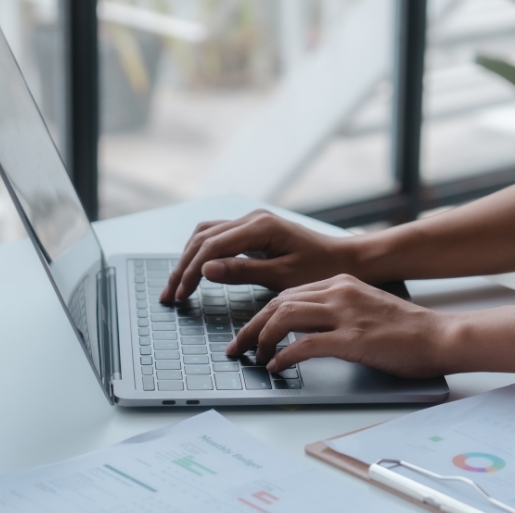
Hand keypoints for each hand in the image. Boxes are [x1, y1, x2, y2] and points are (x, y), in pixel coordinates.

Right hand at [160, 210, 351, 301]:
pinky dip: (202, 253)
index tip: (179, 296)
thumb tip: (205, 269)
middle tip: (169, 296)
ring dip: (188, 259)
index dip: (190, 273)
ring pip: (206, 234)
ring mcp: (253, 222)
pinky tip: (195, 272)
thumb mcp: (283, 276)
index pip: (210, 247)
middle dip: (182, 267)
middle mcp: (253, 218)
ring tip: (177, 286)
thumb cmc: (321, 269)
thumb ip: (242, 272)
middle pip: (202, 238)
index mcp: (260, 227)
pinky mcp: (255, 230)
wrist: (345, 259)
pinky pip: (219, 236)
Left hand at [225, 274, 452, 377]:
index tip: (249, 333)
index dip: (262, 315)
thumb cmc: (406, 329)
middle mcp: (340, 292)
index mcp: (341, 283)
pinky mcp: (353, 338)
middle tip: (237, 347)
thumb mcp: (366, 307)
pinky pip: (305, 345)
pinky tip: (277, 366)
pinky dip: (284, 356)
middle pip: (278, 303)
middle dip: (252, 326)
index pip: (288, 294)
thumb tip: (305, 330)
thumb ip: (337, 310)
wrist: (439, 335)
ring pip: (284, 317)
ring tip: (253, 357)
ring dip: (262, 339)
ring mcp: (346, 314)